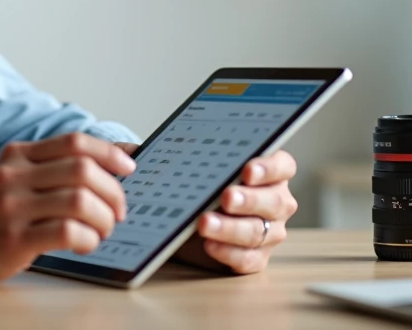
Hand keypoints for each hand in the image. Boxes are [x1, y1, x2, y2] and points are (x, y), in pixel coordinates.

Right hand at [0, 133, 135, 284]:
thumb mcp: (10, 177)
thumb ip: (48, 169)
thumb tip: (106, 164)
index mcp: (17, 155)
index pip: (74, 142)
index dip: (109, 153)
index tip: (128, 169)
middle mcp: (14, 175)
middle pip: (83, 170)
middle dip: (113, 192)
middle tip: (118, 211)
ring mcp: (12, 206)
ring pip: (80, 201)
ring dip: (104, 219)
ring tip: (101, 231)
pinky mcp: (14, 238)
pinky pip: (67, 232)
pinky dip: (88, 239)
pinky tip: (84, 245)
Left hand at [119, 142, 297, 275]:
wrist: (182, 219)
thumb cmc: (189, 185)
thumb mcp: (172, 164)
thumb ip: (156, 153)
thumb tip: (130, 153)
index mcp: (265, 171)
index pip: (281, 165)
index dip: (268, 167)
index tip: (246, 169)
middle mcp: (274, 200)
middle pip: (275, 200)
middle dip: (249, 199)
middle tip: (225, 197)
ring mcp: (269, 231)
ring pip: (260, 231)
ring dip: (232, 228)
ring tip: (204, 224)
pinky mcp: (255, 257)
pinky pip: (250, 259)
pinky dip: (230, 253)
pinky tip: (209, 246)